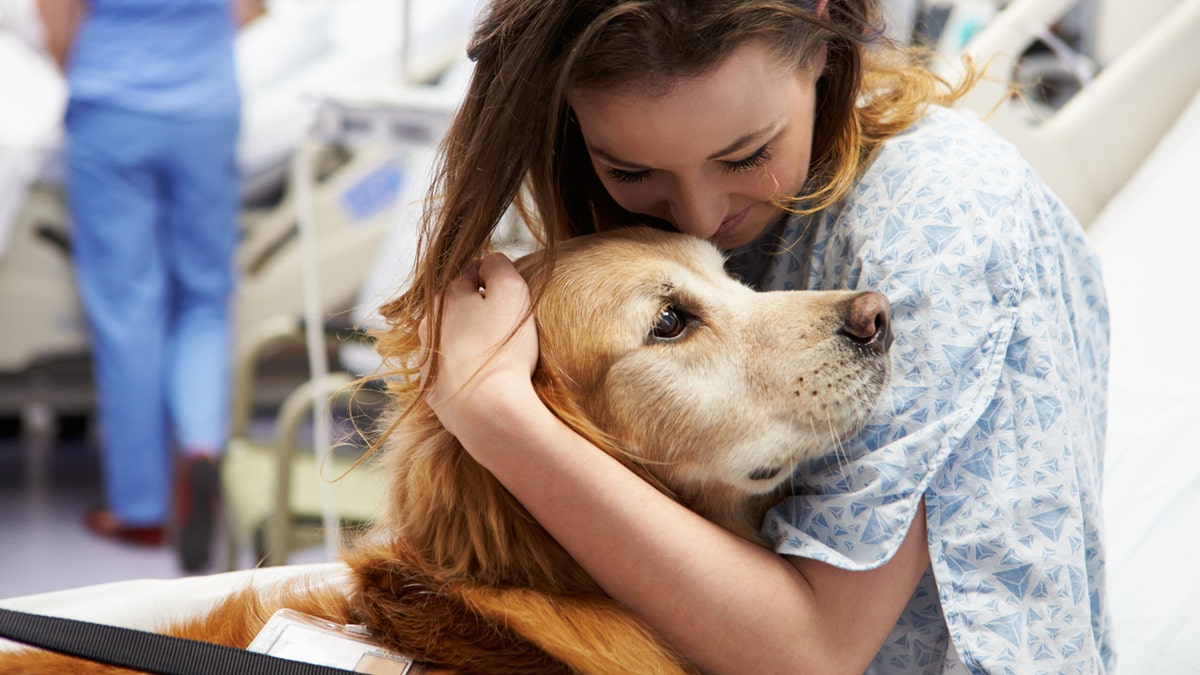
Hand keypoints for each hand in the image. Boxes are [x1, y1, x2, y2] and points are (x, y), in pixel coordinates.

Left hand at [418, 253, 539, 443]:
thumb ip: (499, 265)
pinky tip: (486, 380)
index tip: (514, 296)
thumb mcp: (512, 292)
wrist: (486, 411)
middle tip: (509, 326)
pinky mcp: (433, 391)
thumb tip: (489, 260)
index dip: (496, 280)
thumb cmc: (502, 349)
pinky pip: (452, 372)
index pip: (472, 272)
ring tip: (498, 356)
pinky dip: (466, 371)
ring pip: (452, 340)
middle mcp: (428, 326)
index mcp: (444, 297)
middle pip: (458, 307)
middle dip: (480, 310)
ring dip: (471, 341)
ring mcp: (427, 360)